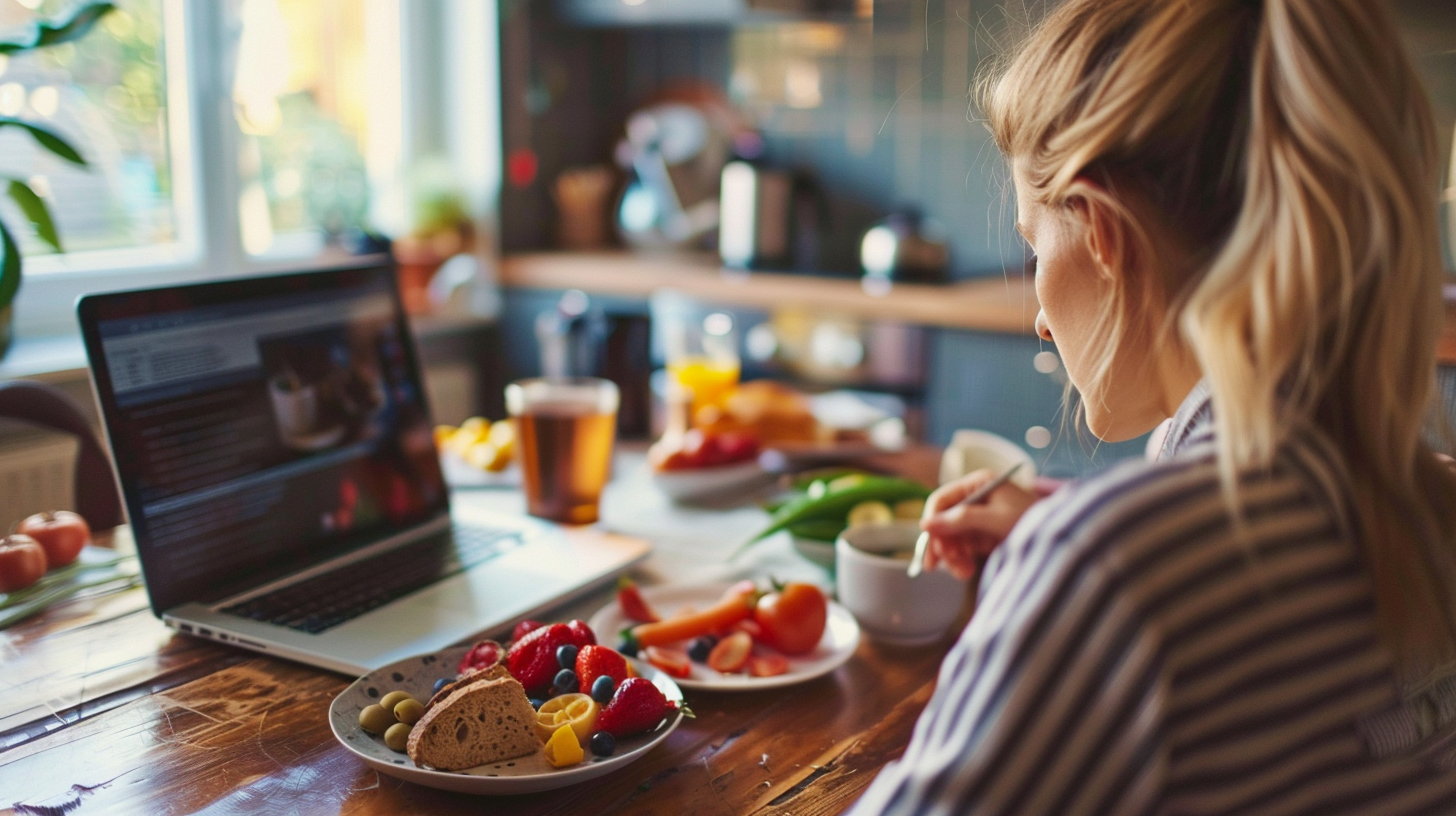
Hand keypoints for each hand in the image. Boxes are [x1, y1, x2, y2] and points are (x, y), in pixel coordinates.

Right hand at [919, 469, 1038, 580]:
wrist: (1063, 539)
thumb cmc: (1033, 521)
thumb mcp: (995, 519)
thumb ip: (960, 520)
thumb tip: (924, 524)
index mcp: (978, 483)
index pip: (942, 499)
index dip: (932, 522)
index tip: (928, 547)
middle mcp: (976, 497)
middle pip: (944, 520)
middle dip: (942, 544)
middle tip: (935, 567)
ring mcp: (980, 517)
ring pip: (952, 537)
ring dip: (952, 556)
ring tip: (963, 573)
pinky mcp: (985, 535)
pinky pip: (964, 547)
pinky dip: (962, 560)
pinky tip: (967, 571)